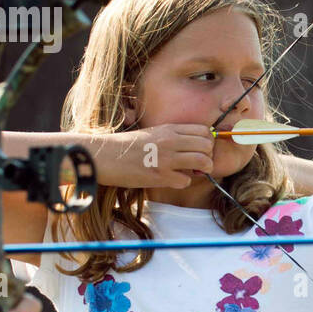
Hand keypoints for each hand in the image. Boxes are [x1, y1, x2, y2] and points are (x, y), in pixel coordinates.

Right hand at [97, 124, 215, 189]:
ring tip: (193, 172)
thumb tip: (195, 147)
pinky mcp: (160, 176)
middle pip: (208, 145)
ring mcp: (166, 158)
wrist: (104, 156)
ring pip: (203, 161)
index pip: (204, 130)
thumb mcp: (152, 133)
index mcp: (169, 129)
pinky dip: (183, 182)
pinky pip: (186, 181)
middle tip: (200, 164)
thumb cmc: (127, 146)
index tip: (201, 149)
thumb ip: (173, 137)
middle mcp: (170, 141)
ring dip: (203, 170)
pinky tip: (172, 180)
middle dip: (208, 156)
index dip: (207, 142)